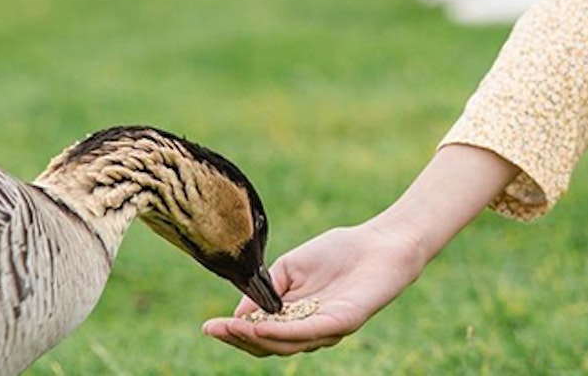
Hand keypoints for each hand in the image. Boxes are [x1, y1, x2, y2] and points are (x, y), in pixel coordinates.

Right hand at [203, 144, 515, 357]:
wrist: (379, 241)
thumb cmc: (339, 252)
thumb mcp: (291, 267)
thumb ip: (267, 289)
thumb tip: (238, 313)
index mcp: (295, 318)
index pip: (260, 335)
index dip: (233, 334)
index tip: (208, 327)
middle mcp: (309, 330)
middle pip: (269, 346)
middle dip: (239, 340)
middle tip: (215, 330)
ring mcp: (327, 329)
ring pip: (287, 343)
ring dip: (257, 337)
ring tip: (234, 329)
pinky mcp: (344, 321)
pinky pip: (311, 332)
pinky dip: (284, 331)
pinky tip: (263, 326)